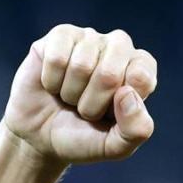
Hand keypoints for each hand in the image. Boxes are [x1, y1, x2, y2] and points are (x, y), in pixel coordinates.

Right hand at [2, 25, 157, 164]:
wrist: (41, 137)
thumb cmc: (84, 138)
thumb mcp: (116, 147)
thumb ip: (136, 129)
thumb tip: (127, 93)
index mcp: (141, 70)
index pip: (142, 78)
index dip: (120, 105)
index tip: (110, 114)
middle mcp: (119, 48)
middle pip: (109, 73)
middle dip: (92, 103)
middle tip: (86, 110)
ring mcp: (90, 38)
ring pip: (81, 66)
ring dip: (70, 94)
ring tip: (69, 97)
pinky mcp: (60, 35)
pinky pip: (57, 58)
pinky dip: (52, 81)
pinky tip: (53, 84)